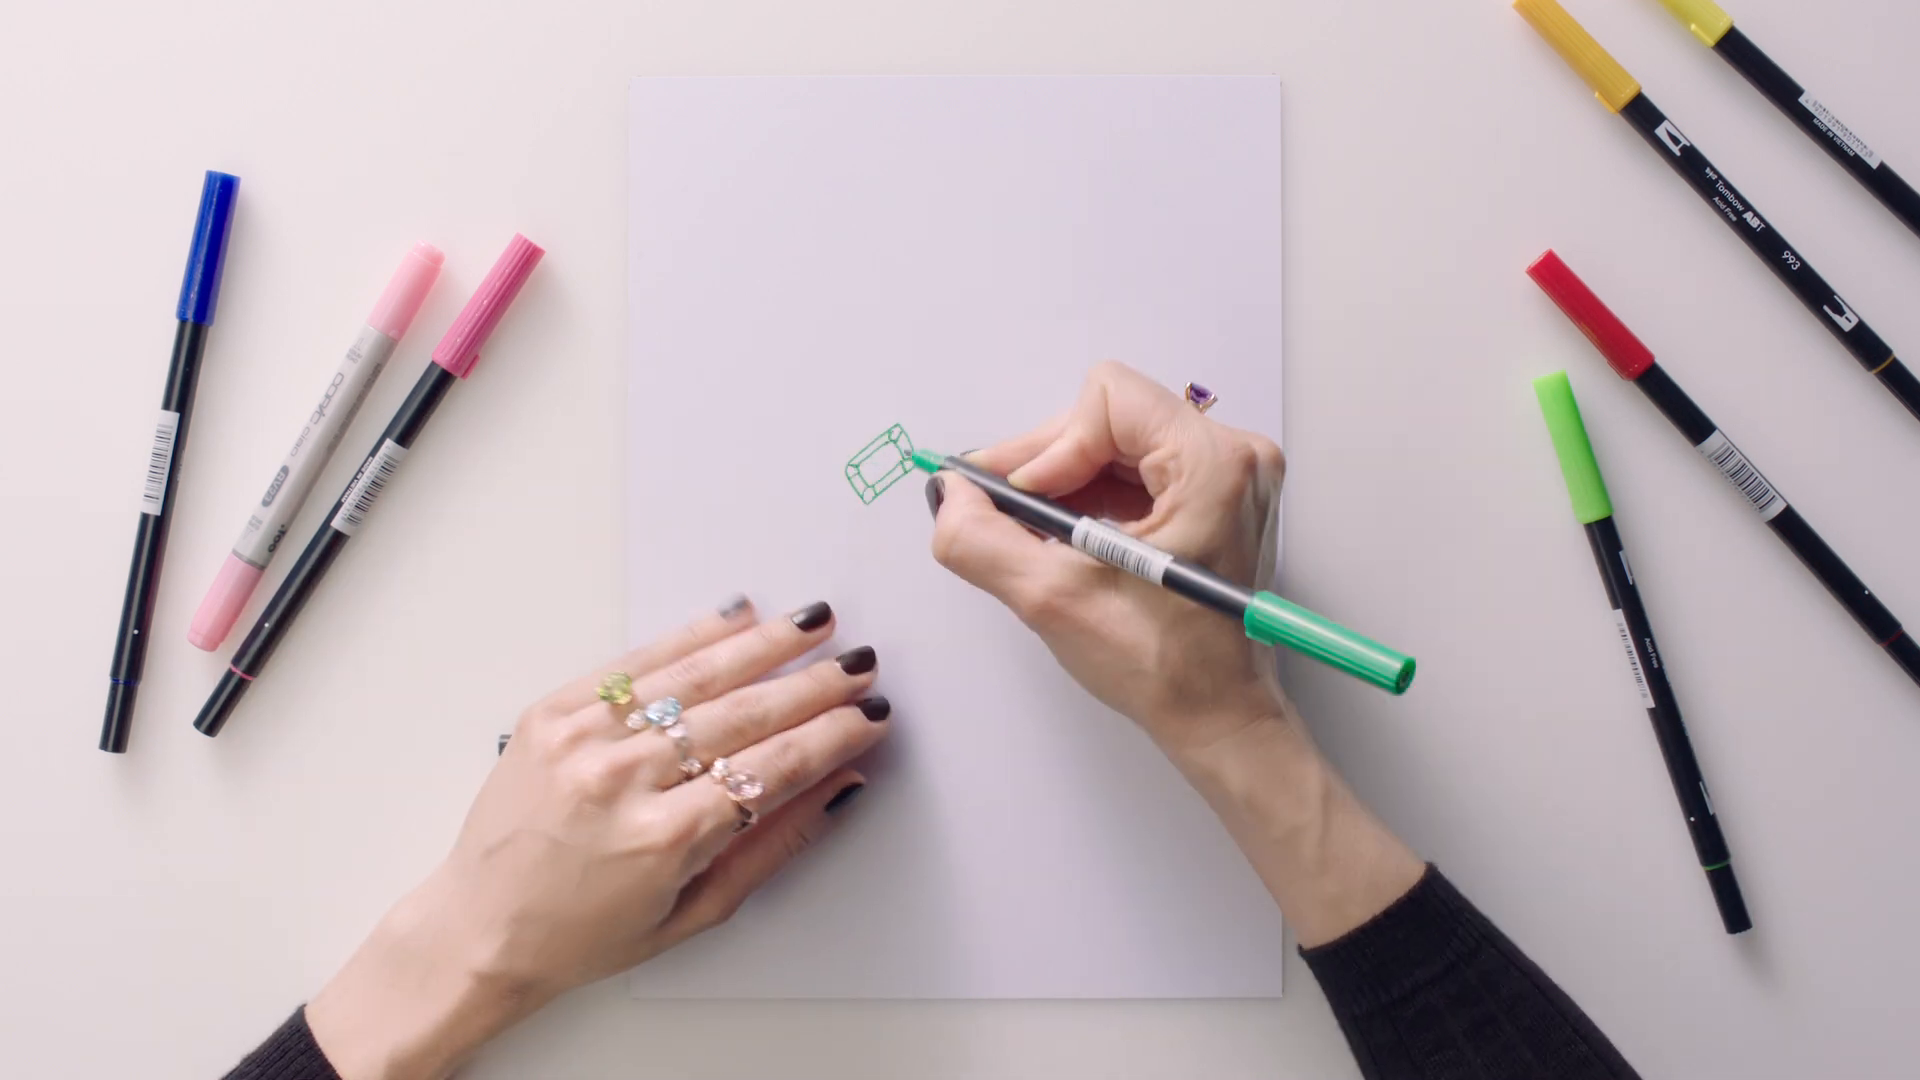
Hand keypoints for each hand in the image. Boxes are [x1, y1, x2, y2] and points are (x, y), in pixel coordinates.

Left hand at [305, 598, 887, 1079]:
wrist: (480, 927)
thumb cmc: (586, 936)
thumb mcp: (695, 914)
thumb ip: (775, 846)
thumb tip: (843, 784)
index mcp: (662, 841)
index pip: (772, 769)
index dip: (831, 736)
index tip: (870, 716)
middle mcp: (621, 781)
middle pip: (742, 716)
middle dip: (813, 684)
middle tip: (861, 664)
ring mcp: (582, 740)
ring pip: (694, 677)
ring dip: (764, 645)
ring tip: (816, 621)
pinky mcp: (552, 713)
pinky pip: (636, 663)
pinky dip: (691, 635)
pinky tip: (737, 617)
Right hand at [927, 362, 1286, 759]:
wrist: (1217, 717)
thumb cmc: (1165, 667)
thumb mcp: (1052, 600)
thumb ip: (981, 539)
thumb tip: (949, 496)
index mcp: (1214, 466)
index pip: (1108, 400)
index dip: (1052, 445)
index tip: (1024, 499)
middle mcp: (1234, 457)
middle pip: (1111, 415)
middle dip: (1049, 462)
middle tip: (1000, 508)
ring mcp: (1229, 476)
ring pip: (1118, 440)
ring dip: (1067, 481)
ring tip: (1036, 533)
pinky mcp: (1216, 497)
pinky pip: (1136, 468)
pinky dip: (1092, 495)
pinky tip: (1067, 537)